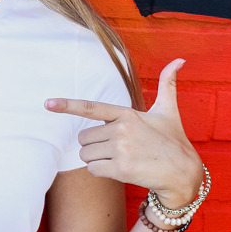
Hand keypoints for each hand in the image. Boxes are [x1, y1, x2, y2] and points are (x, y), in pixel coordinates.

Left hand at [45, 58, 202, 207]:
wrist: (183, 172)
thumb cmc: (173, 140)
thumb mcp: (168, 111)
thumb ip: (167, 85)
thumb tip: (179, 59)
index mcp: (127, 114)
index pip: (91, 107)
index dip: (67, 105)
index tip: (47, 103)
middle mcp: (121, 129)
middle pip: (83, 138)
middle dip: (94, 146)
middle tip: (117, 149)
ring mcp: (120, 149)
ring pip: (85, 155)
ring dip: (97, 160)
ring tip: (120, 159)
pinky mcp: (120, 168)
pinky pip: (93, 170)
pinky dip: (101, 172)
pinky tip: (120, 170)